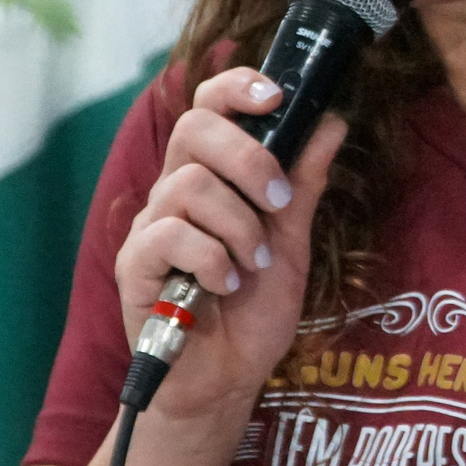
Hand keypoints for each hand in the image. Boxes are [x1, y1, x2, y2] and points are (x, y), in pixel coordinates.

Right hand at [113, 68, 348, 418]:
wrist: (227, 378)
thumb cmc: (254, 309)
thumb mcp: (292, 242)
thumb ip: (303, 183)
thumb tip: (331, 121)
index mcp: (213, 176)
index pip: (209, 106)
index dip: (236, 87)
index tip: (276, 95)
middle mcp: (176, 191)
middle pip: (195, 128)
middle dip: (248, 158)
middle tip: (278, 202)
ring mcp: (152, 226)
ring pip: (189, 185)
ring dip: (238, 225)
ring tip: (254, 265)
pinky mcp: (134, 265)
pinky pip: (168, 235)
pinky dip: (211, 258)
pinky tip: (225, 284)